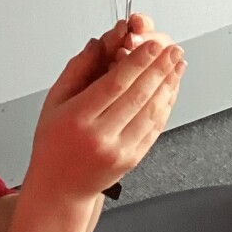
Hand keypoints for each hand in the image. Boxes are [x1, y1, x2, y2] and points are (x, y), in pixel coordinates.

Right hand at [20, 18, 183, 216]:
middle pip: (137, 95)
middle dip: (159, 68)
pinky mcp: (132, 159)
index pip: (114, 84)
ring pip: (151, 111)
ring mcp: (119, 150)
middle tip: (173, 49)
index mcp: (77, 118)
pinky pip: (154, 128)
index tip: (152, 45)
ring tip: (177, 65)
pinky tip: (170, 90)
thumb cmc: (53, 144)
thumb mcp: (54, 102)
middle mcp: (100, 136)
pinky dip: (166, 106)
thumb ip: (77, 69)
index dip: (137, 62)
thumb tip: (98, 42)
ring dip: (168, 85)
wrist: (60, 188)